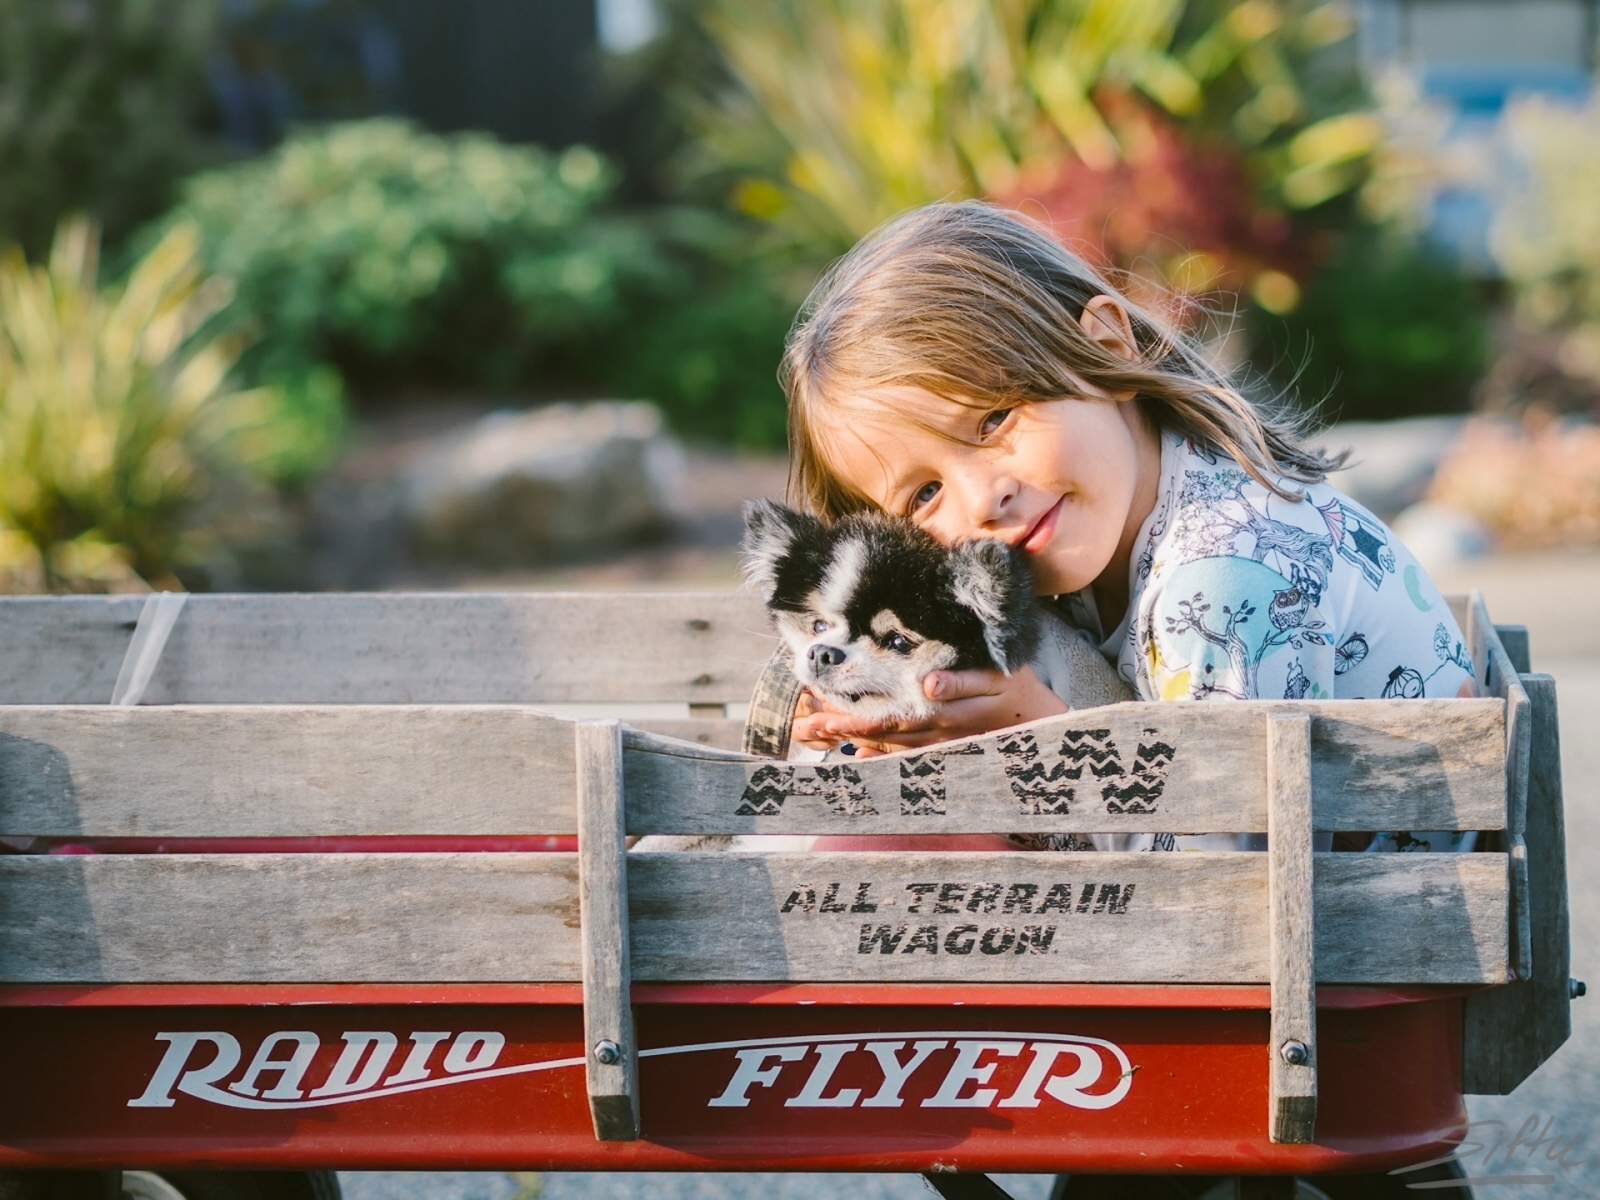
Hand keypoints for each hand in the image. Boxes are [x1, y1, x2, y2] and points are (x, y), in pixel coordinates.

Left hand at [790, 665, 1067, 756]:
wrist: (1044, 719)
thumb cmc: (1017, 686)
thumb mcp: (997, 676)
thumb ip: (963, 681)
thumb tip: (927, 686)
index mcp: (947, 711)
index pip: (893, 717)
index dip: (859, 717)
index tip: (825, 711)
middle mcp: (940, 734)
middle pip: (885, 733)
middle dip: (848, 729)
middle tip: (810, 724)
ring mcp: (942, 744)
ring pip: (893, 746)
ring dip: (858, 740)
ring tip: (820, 733)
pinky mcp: (947, 749)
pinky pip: (911, 757)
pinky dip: (884, 758)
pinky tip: (859, 757)